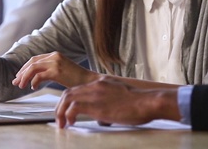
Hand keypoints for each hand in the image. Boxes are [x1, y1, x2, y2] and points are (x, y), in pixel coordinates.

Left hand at [11, 52, 98, 89]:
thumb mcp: (62, 71)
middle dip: (21, 72)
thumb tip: (36, 77)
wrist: (90, 82)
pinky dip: (33, 81)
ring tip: (21, 86)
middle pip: (32, 62)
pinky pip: (39, 76)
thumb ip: (50, 70)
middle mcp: (54, 56)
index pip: (35, 59)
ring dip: (24, 77)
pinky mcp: (57, 71)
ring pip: (33, 68)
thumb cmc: (77, 80)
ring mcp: (55, 62)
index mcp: (55, 54)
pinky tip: (33, 87)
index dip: (25, 68)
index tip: (19, 76)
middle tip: (16, 82)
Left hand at [55, 77, 180, 127]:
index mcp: (101, 83)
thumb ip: (108, 101)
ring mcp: (95, 94)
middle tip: (60, 120)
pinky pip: (74, 107)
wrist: (147, 102)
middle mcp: (95, 86)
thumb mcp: (119, 97)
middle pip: (68, 92)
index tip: (65, 111)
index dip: (68, 101)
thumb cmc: (138, 103)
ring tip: (62, 124)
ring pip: (67, 98)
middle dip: (60, 107)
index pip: (77, 89)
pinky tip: (71, 123)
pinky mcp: (97, 105)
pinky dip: (68, 115)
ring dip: (61, 112)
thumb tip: (103, 115)